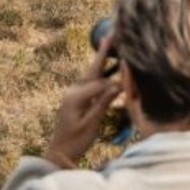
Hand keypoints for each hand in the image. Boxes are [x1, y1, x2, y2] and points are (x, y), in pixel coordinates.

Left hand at [45, 37, 122, 167]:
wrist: (58, 153)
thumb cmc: (75, 141)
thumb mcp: (91, 124)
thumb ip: (102, 103)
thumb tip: (118, 86)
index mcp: (75, 97)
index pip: (100, 82)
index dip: (116, 82)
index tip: (131, 81)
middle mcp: (72, 92)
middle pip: (92, 69)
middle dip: (103, 53)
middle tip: (111, 35)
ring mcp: (72, 94)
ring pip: (91, 74)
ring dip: (101, 60)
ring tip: (109, 44)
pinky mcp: (75, 99)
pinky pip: (90, 82)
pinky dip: (100, 73)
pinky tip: (107, 68)